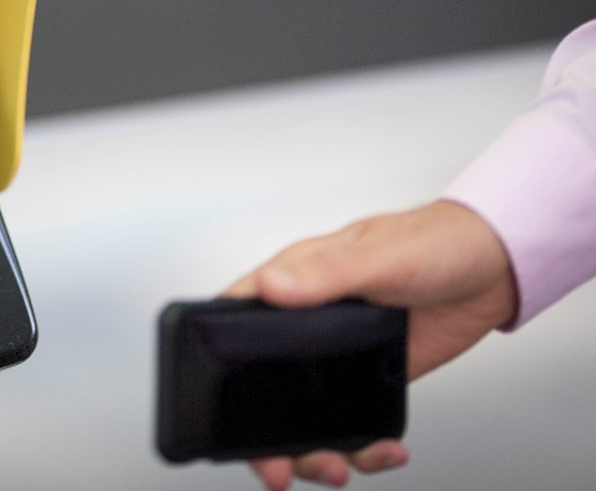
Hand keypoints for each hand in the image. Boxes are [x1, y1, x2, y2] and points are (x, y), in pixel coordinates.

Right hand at [223, 200, 517, 489]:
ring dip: (315, 450)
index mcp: (293, 282)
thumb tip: (271, 287)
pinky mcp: (371, 378)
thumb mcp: (376, 255)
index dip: (217, 365)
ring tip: (336, 467)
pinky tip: (383, 451)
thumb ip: (324, 276)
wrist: (493, 267)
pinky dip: (364, 448)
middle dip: (267, 436)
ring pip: (305, 414)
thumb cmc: (431, 241)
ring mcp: (338, 354)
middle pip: (263, 386)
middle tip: (279, 468)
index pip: (234, 322)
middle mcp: (306, 322)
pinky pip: (353, 422)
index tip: (218, 408)